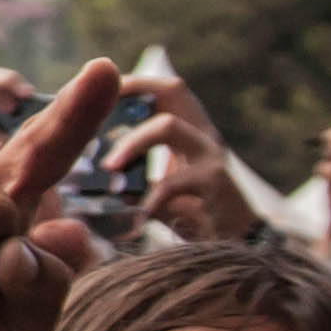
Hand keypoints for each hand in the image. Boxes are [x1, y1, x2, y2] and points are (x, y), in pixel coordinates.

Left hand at [101, 74, 259, 244]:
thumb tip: (89, 173)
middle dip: (131, 90)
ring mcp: (211, 157)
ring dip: (131, 141)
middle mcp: (203, 136)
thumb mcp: (164, 185)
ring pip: (168, 125)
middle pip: (172, 89)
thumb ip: (135, 173)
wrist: (241, 247)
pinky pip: (172, 183)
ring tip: (108, 167)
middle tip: (95, 112)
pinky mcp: (215, 186)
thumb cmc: (196, 213)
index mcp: (191, 131)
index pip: (162, 89)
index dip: (130, 84)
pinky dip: (146, 198)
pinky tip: (133, 216)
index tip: (95, 92)